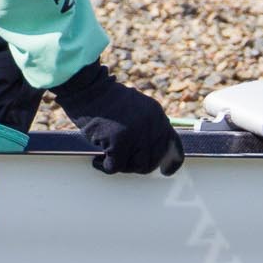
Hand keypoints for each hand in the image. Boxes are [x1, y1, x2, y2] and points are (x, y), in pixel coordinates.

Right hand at [53, 63, 184, 175]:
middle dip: (137, 166)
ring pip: (136, 166)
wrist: (89, 90)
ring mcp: (137, 134)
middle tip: (121, 162)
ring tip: (107, 157)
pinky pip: (115, 167)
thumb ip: (149, 126)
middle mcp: (152, 125)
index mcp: (158, 116)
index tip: (166, 172)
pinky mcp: (119, 142)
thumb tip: (153, 153)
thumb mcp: (138, 108)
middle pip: (153, 160)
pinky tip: (97, 159)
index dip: (172, 162)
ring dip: (122, 166)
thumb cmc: (107, 101)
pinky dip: (104, 166)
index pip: (174, 144)